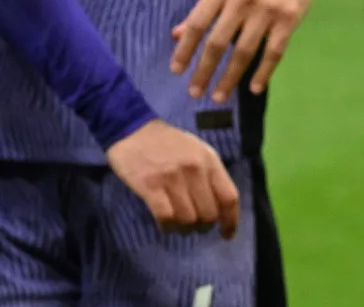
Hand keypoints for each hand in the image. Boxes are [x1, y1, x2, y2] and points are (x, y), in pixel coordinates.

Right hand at [105, 119, 240, 238]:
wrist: (133, 129)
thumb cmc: (169, 143)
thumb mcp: (198, 151)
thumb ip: (210, 175)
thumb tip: (220, 207)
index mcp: (210, 161)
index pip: (229, 197)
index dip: (231, 221)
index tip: (227, 234)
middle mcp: (195, 170)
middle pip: (209, 213)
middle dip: (204, 226)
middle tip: (196, 227)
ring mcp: (172, 178)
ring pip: (188, 219)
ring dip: (185, 229)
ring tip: (180, 225)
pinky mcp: (150, 186)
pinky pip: (166, 218)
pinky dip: (168, 227)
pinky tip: (166, 224)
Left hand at [171, 0, 317, 101]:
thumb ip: (201, 10)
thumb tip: (176, 35)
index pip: (197, 24)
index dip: (185, 49)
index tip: (176, 71)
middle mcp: (242, 0)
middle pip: (218, 42)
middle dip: (204, 70)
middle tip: (194, 92)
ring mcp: (267, 11)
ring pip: (244, 51)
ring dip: (229, 78)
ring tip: (218, 96)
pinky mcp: (288, 19)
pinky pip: (274, 52)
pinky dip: (263, 72)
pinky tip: (253, 88)